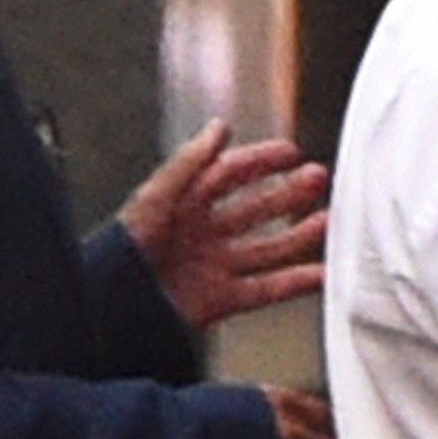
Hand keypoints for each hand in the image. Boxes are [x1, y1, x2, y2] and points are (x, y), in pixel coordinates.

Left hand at [118, 120, 331, 330]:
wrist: (110, 311)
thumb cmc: (118, 255)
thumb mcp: (153, 198)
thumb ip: (189, 162)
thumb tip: (219, 127)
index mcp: (182, 206)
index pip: (228, 174)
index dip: (259, 161)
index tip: (290, 152)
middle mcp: (201, 235)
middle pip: (254, 209)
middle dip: (287, 193)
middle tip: (317, 178)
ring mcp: (212, 268)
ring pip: (266, 248)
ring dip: (298, 235)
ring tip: (327, 221)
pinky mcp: (219, 300)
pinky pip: (266, 289)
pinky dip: (295, 282)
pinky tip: (319, 272)